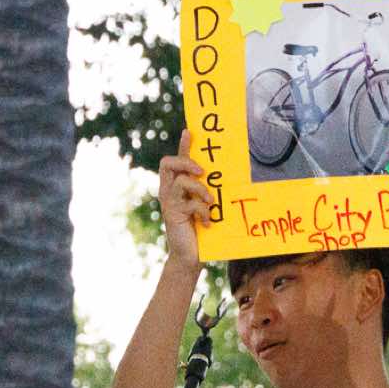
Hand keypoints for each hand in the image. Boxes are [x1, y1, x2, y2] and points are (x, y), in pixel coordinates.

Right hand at [158, 129, 212, 266]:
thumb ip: (205, 191)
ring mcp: (169, 202)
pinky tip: (206, 223)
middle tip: (202, 171)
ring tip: (210, 203)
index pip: (175, 160)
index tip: (189, 131)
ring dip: (201, 190)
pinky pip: (191, 203)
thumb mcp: (203, 206)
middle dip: (186, 162)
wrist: (189, 256)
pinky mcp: (173, 214)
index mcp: (174, 186)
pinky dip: (203, 212)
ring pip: (183, 181)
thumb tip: (220, 175)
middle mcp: (168, 191)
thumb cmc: (199, 230)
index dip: (181, 145)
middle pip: (168, 164)